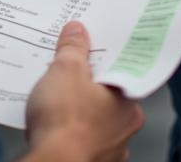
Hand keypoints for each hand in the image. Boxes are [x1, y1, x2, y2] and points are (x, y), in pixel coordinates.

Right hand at [24, 21, 142, 161]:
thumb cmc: (65, 122)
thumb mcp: (66, 69)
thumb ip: (73, 47)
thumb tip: (76, 32)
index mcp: (129, 102)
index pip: (119, 70)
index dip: (102, 56)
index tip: (87, 45)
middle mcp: (124, 128)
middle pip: (105, 94)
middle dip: (86, 81)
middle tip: (66, 67)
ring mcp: (108, 149)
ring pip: (92, 118)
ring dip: (76, 108)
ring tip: (54, 96)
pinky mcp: (88, 161)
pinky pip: (78, 137)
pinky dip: (67, 130)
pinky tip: (51, 122)